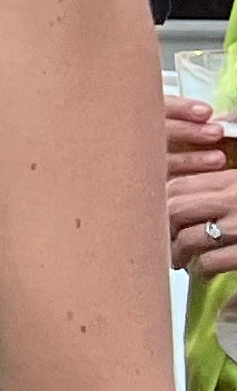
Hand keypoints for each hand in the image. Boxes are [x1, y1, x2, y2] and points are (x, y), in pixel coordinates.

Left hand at [168, 99, 236, 277]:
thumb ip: (236, 147)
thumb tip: (221, 120)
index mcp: (234, 180)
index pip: (178, 186)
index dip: (161, 202)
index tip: (162, 215)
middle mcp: (234, 200)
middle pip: (175, 211)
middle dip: (164, 228)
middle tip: (166, 241)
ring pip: (189, 239)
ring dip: (178, 253)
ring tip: (181, 260)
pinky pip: (212, 262)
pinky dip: (202, 268)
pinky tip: (204, 270)